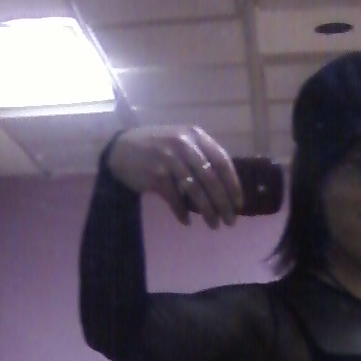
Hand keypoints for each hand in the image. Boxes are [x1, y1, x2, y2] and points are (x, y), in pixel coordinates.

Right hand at [106, 126, 242, 228]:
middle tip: (230, 221)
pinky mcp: (156, 174)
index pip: (222, 161)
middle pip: (211, 179)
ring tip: (213, 225)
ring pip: (195, 190)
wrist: (122, 149)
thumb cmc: (158, 149)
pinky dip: (182, 212)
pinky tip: (186, 222)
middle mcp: (184, 144)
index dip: (233, 185)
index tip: (239, 204)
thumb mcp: (182, 143)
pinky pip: (175, 198)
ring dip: (207, 211)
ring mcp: (169, 158)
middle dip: (223, 203)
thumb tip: (226, 189)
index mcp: (196, 136)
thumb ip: (203, 158)